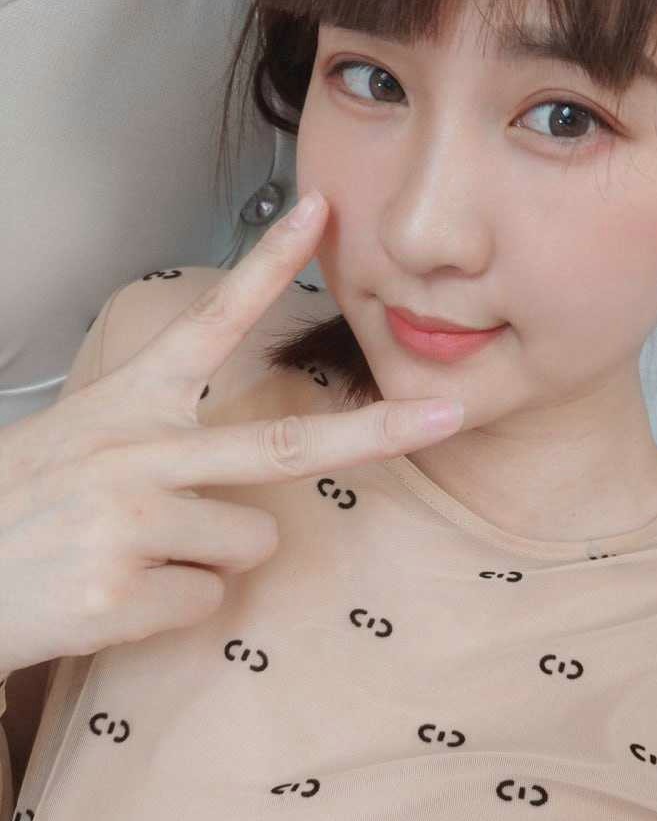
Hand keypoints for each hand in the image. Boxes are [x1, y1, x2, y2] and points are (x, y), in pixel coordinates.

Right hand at [0, 194, 462, 674]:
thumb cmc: (21, 507)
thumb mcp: (78, 438)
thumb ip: (160, 434)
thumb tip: (246, 467)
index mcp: (130, 403)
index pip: (211, 322)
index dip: (268, 265)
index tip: (320, 212)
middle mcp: (138, 450)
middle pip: (286, 441)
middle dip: (379, 430)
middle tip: (449, 414)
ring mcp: (132, 518)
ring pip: (250, 542)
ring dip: (208, 557)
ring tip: (131, 553)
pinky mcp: (123, 589)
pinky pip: (208, 601)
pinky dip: (171, 608)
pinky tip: (112, 594)